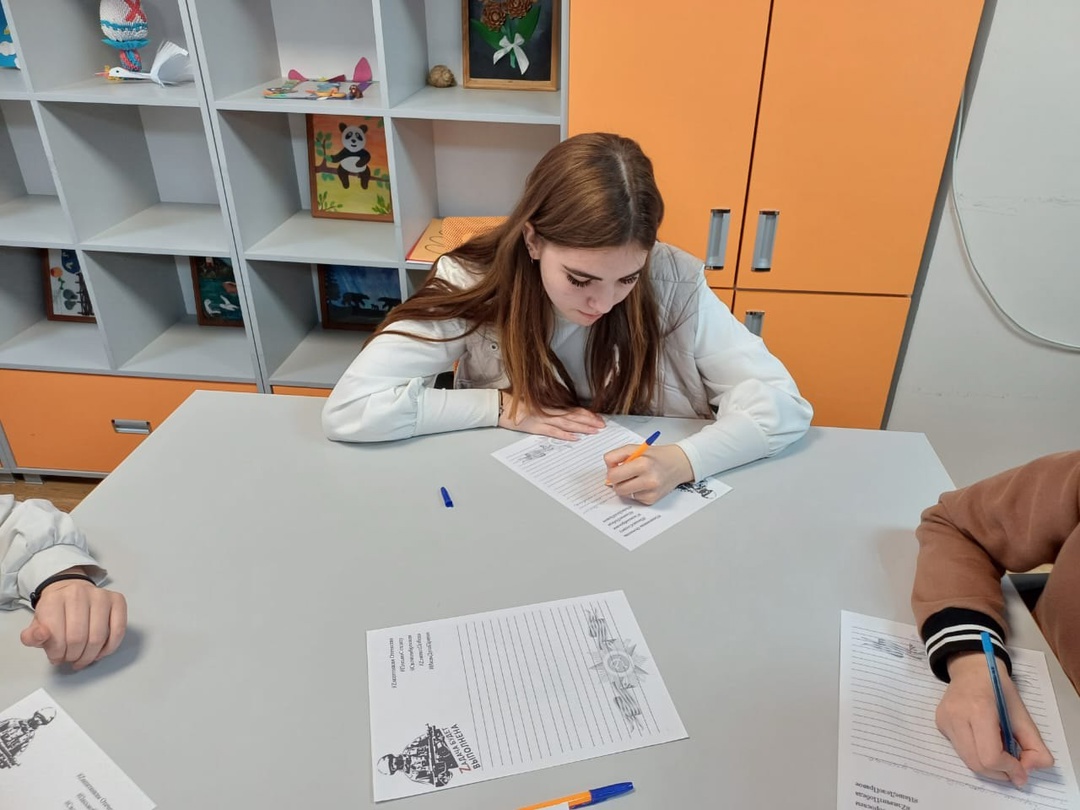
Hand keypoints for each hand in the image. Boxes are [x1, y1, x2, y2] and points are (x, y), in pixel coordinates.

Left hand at [20, 570, 127, 669]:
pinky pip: (118, 630)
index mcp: (54, 599)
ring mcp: (101, 595)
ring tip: (83, 658)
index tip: (56, 657)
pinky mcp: (117, 600)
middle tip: (70, 659)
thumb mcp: (38, 625)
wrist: (71, 593)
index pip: (56, 635)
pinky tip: (99, 652)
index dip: (56, 653)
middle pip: (78, 638)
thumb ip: (32, 636)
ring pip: (99, 637)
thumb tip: (39, 636)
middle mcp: (78, 593)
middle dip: (73, 656)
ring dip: (90, 655)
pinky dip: (109, 647)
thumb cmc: (56, 614)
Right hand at [498, 391, 604, 439]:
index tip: (598, 417)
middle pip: (573, 416)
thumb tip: (562, 411)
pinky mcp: (535, 427)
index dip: (587, 413)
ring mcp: (543, 419)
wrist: (500, 404)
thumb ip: (548, 407)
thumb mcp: (534, 402)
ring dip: (582, 427)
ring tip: (594, 431)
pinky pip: (553, 432)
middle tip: (602, 425)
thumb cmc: (515, 403)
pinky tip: (575, 437)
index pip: (573, 409)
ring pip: (567, 423)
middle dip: (589, 421)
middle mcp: (549, 412)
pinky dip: (564, 435)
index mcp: (550, 406)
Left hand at [604, 443, 693, 504]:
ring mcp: (651, 492)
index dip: (611, 471)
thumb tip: (607, 469)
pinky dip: (635, 492)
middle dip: (617, 481)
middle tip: (625, 474)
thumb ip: (616, 455)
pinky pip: (633, 498)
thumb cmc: (655, 455)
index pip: (613, 475)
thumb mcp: (635, 448)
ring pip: (624, 494)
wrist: (678, 463)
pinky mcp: (652, 500)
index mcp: (642, 464)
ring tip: (636, 478)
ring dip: (626, 487)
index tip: (616, 468)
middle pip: (617, 488)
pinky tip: (644, 484)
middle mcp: (648, 479)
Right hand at [937, 652, 1053, 785]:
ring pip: (967, 761)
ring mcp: (944, 720)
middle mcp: (956, 716)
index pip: (990, 756)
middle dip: (999, 772)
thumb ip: (1034, 745)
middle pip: (977, 764)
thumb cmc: (998, 688)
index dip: (1009, 769)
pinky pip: (960, 750)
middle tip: (1014, 769)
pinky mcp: (940, 724)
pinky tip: (984, 742)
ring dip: (988, 766)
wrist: (971, 668)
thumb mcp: (1022, 713)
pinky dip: (977, 755)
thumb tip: (1028, 771)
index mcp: (979, 709)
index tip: (1021, 771)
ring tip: (1001, 754)